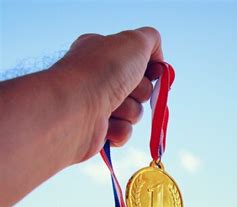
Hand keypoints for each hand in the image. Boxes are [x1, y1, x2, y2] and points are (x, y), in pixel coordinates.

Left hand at [52, 27, 163, 162]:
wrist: (75, 108)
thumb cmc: (102, 70)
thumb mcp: (134, 41)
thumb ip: (151, 39)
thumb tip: (157, 60)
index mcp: (102, 52)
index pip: (138, 61)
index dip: (150, 69)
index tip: (154, 73)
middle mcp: (97, 77)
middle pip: (140, 88)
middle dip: (140, 92)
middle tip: (127, 88)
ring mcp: (95, 104)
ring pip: (134, 112)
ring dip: (130, 111)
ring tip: (112, 108)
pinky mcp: (96, 130)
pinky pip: (123, 132)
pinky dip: (120, 130)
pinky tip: (106, 125)